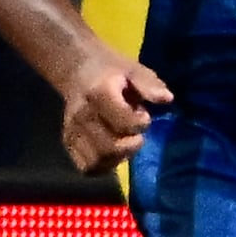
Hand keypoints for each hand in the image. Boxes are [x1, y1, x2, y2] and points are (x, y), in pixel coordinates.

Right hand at [57, 48, 170, 174]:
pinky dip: (102, 165)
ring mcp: (72, 130)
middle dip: (131, 145)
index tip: (144, 114)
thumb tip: (167, 98)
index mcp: (98, 92)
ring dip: (117, 158)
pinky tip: (112, 152)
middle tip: (136, 134)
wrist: (78, 70)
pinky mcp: (68, 142)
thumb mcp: (133, 70)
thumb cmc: (111, 71)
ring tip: (124, 143)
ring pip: (97, 161)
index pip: (124, 122)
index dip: (141, 123)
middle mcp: (82, 114)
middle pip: (109, 147)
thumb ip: (149, 84)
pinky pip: (87, 167)